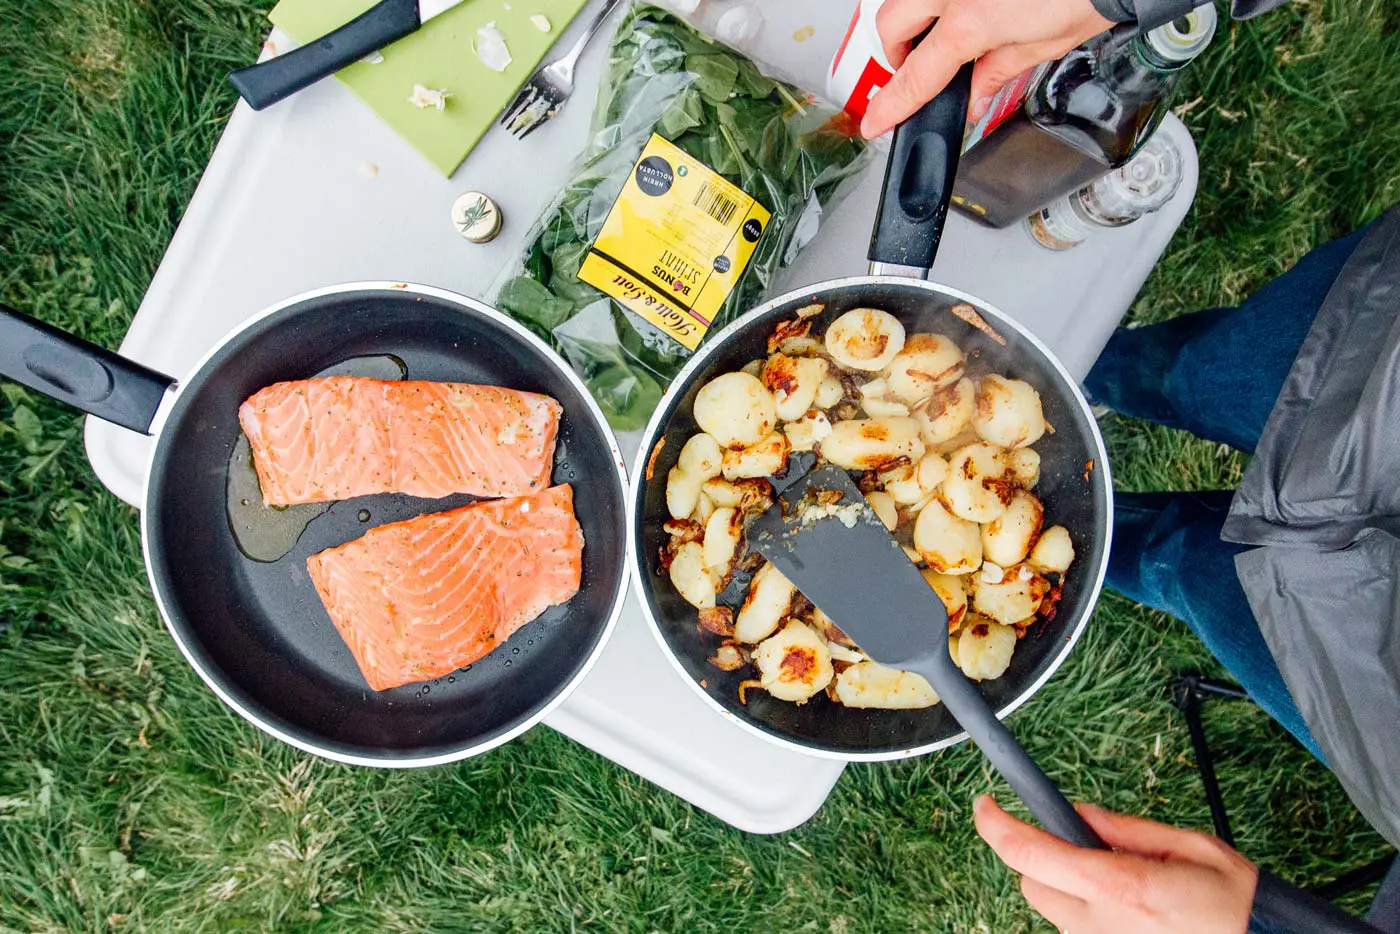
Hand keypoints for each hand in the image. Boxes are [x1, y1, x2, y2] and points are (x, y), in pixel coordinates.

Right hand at [861, 0, 1114, 137]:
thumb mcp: (1040, 48)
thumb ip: (995, 72)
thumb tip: (974, 97)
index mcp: (971, 22)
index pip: (916, 76)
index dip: (892, 105)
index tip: (875, 122)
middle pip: (892, 24)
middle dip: (897, 51)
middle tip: (919, 69)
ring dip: (914, 18)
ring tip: (941, 35)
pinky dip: (940, 2)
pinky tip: (963, 10)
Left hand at [973, 795, 1258, 933]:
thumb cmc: (1237, 908)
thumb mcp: (1192, 848)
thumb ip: (1128, 829)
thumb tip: (1080, 815)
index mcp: (1118, 887)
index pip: (1030, 854)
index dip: (996, 826)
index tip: (984, 805)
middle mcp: (1101, 925)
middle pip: (1033, 883)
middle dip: (1044, 856)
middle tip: (1084, 844)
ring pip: (1056, 909)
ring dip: (1072, 888)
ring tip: (1126, 883)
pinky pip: (1079, 931)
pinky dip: (1090, 913)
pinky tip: (1133, 910)